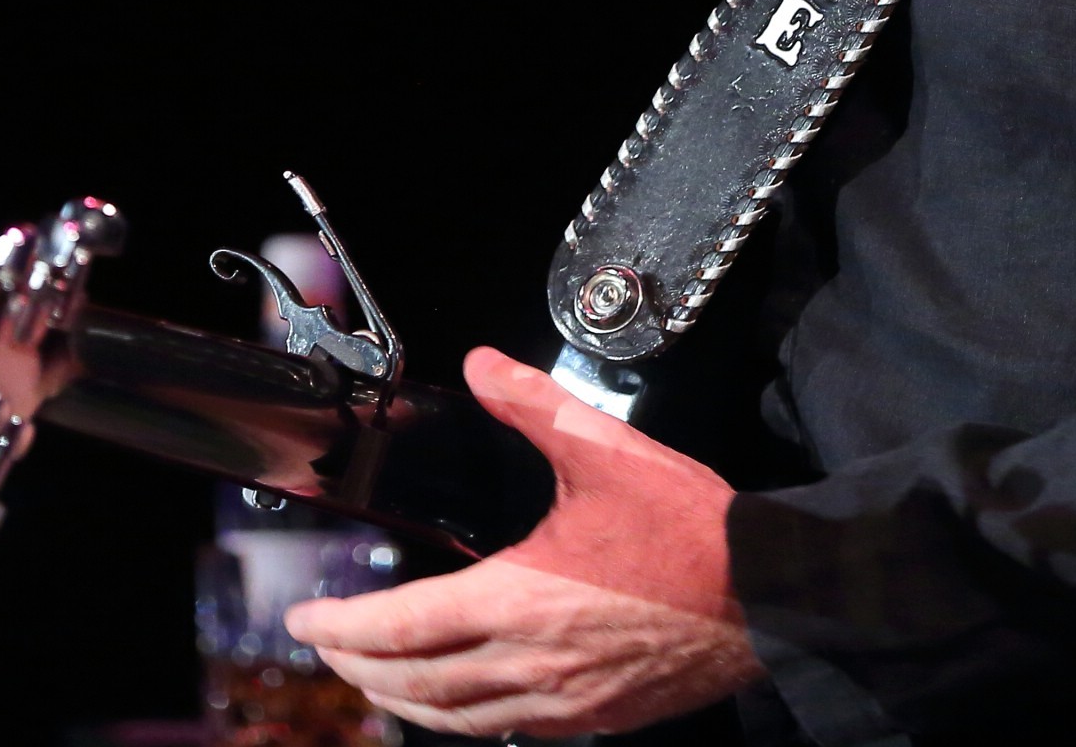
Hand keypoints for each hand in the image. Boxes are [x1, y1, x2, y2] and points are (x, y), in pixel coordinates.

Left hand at [285, 345, 763, 736]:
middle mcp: (530, 665)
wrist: (769, 592)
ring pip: (454, 720)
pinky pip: (504, 731)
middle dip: (359, 666)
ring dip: (402, 699)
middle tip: (326, 644)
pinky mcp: (594, 720)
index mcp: (521, 599)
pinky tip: (459, 699)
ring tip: (374, 675)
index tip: (306, 615)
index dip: (343, 627)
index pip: (403, 629)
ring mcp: (562, 704)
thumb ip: (532, 404)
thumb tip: (481, 365)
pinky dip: (460, 718)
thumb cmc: (689, 526)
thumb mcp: (604, 449)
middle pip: (416, 683)